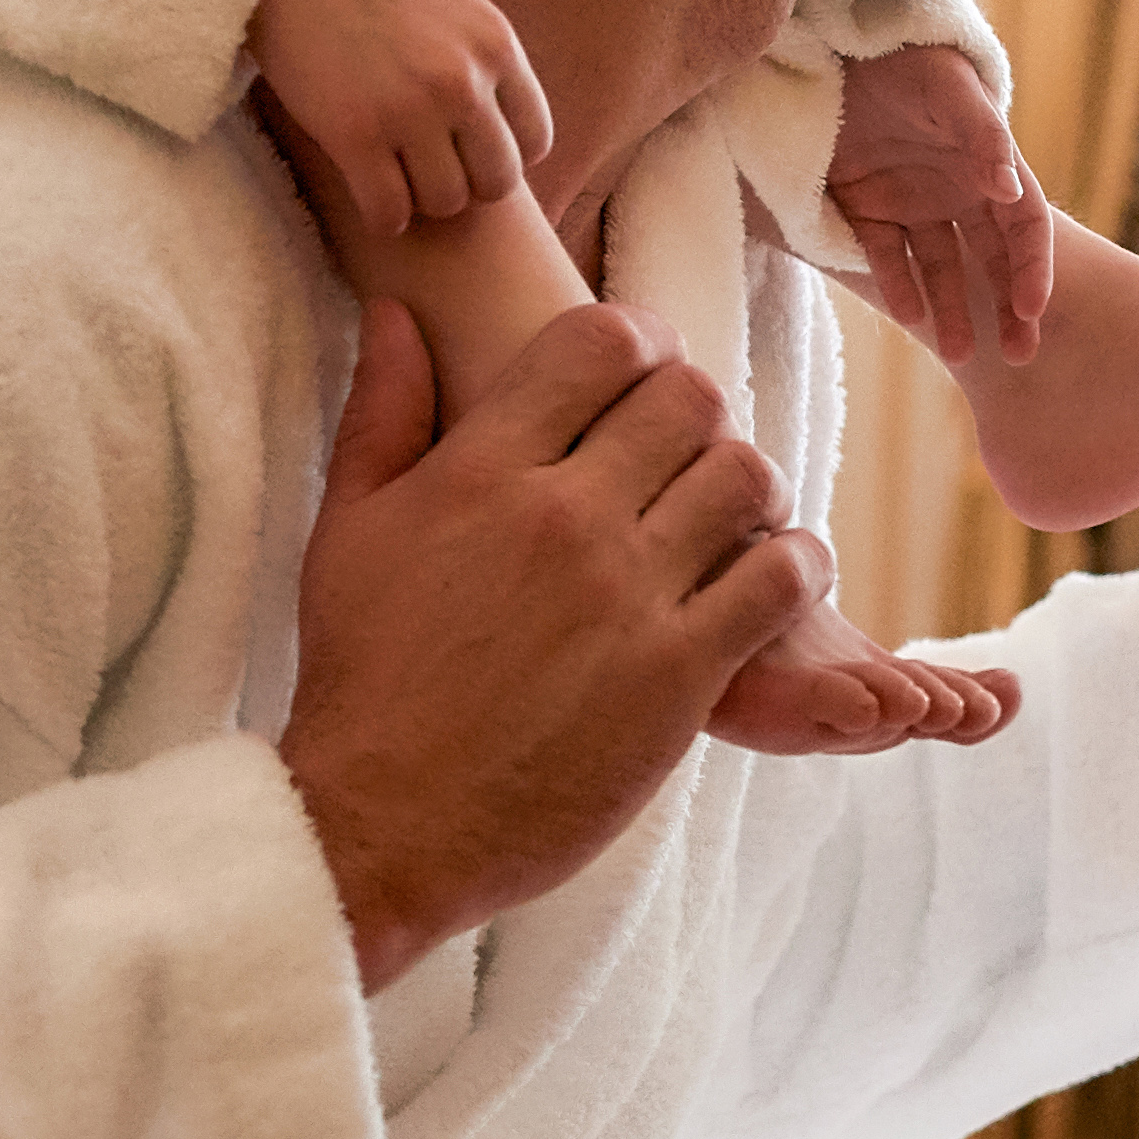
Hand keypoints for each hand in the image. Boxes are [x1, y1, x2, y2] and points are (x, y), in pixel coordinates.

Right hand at [252, 0, 560, 237]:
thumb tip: (503, 121)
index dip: (502, 155)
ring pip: (444, 202)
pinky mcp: (354, 135)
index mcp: (494, 43)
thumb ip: (481, 56)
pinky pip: (389, 212)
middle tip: (430, 172)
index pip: (534, 139)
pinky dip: (382, 216)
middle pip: (496, 180)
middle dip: (466, 185)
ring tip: (395, 178)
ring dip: (420, 201)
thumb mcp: (451, 0)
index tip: (469, 153)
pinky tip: (368, 195)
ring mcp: (410, 110)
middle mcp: (462, 80)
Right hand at [281, 297, 817, 981]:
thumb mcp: (346, 531)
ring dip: (751, 486)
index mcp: (481, 471)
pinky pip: (780, 579)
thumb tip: (399, 313)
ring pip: (746, 476)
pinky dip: (791, 564)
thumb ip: (382, 412)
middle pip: (689, 396)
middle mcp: (561, 517)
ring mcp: (626, 596)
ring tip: (731, 517)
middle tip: (686, 455)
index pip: (601, 340)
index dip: (638, 341)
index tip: (641, 375)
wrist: (380, 825)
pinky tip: (764, 581)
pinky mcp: (679, 677)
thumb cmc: (360, 678)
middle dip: (697, 412)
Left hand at [822, 40, 1058, 359]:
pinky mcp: (864, 211)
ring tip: (957, 354)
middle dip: (1007, 310)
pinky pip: (883, 259)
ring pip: (939, 271)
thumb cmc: (908, 59)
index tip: (1032, 309)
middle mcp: (957, 193)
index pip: (1025, 227)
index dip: (1032, 268)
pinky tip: (907, 314)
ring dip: (951, 312)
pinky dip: (895, 287)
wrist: (838, 45)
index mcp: (990, 165)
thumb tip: (1011, 190)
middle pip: (991, 261)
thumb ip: (983, 137)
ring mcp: (912, 205)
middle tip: (1019, 356)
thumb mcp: (951, 90)